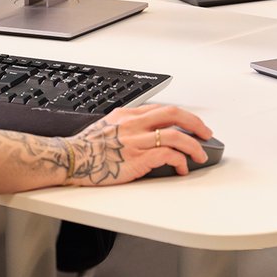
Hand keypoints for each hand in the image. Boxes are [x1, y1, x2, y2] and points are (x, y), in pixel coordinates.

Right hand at [62, 104, 212, 185]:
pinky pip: (167, 155)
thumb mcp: (106, 128)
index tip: (191, 124)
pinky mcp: (137, 158)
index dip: (182, 116)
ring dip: (193, 146)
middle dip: (195, 123)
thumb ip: (125, 127)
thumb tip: (143, 135)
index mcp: (127, 115)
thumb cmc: (85, 148)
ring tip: (200, 155)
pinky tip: (180, 168)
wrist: (70, 159)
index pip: (162, 108)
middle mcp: (134, 124)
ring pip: (175, 135)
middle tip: (206, 133)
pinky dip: (179, 161)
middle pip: (174, 114)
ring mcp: (136, 140)